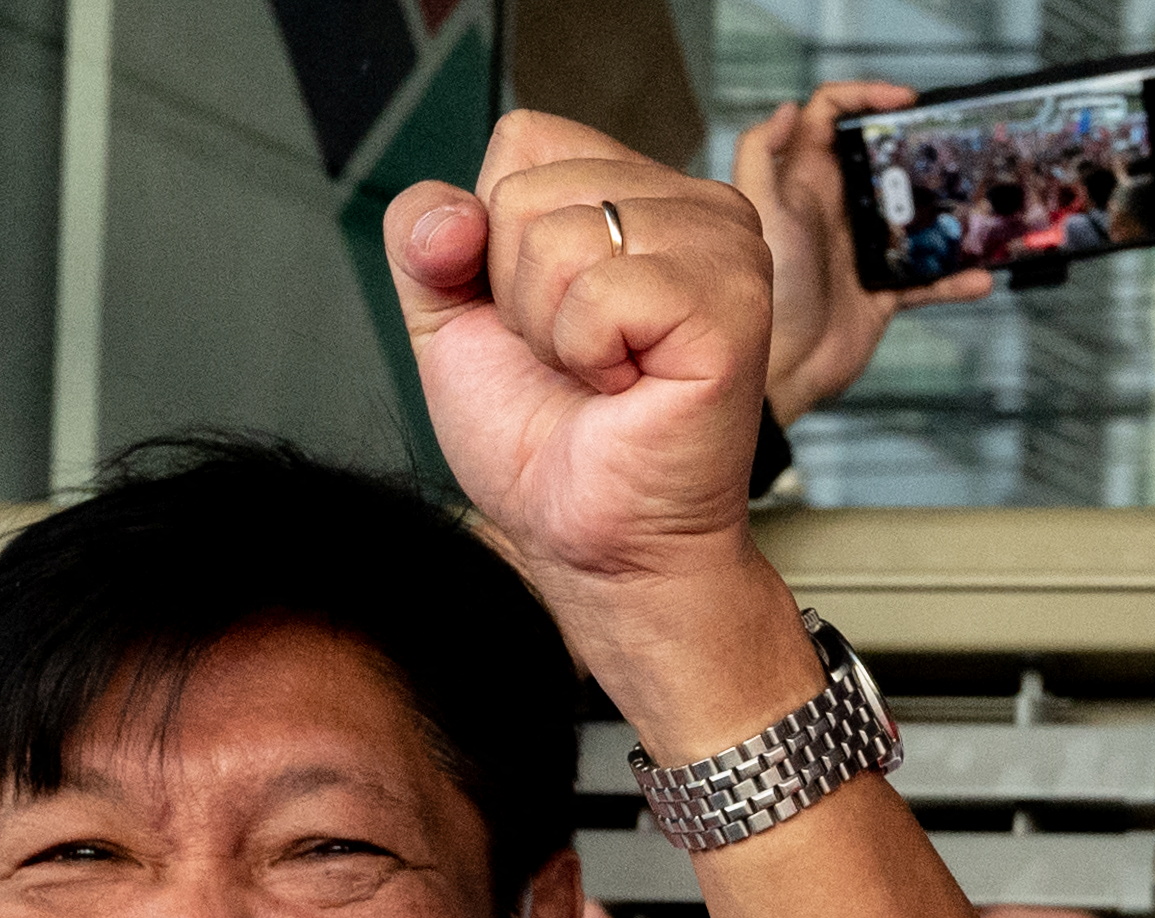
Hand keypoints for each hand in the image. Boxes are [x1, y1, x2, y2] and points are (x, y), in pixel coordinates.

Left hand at [383, 113, 770, 594]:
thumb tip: (451, 216)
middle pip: (530, 188)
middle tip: (574, 359)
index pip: (522, 139)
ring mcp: (723, 248)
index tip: (536, 317)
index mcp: (637, 193)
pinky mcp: (731, 303)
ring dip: (551, 331)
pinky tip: (627, 387)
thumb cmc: (545, 443)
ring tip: (601, 375)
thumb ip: (424, 243)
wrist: (591, 541)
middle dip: (518, 294)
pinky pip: (600, 290)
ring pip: (560, 235)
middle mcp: (692, 206)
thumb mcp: (451, 325)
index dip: (492, 240)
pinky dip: (585, 354)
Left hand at [736, 85, 991, 424]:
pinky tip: (979, 277)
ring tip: (980, 203)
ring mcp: (859, 250)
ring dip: (949, 211)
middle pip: (883, 160)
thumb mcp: (757, 214)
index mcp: (804, 184)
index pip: (828, 117)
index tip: (903, 99)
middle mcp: (833, 210)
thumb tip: (785, 108)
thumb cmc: (764, 293)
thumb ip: (759, 156)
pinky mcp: (878, 292)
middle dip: (919, 148)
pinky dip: (955, 278)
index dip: (863, 95)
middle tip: (951, 148)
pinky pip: (927, 279)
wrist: (778, 373)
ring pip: (915, 216)